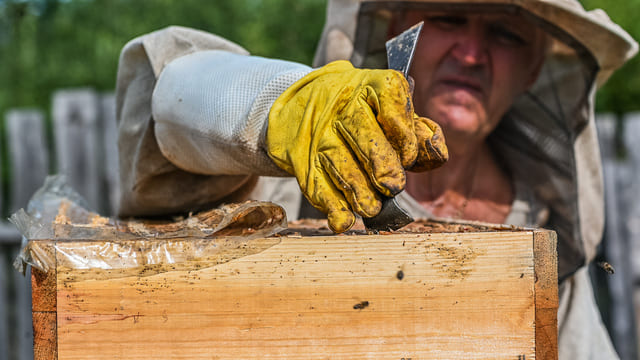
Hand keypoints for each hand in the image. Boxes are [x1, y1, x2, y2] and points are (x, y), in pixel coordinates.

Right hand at [267, 60, 446, 231]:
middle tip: (393, 186)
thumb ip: (416, 131)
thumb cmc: (359, 112)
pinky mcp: (301, 158)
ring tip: (372, 207)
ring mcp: (318, 132)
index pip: (391, 99)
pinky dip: (330, 205)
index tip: (410, 157)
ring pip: (337, 160)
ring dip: (357, 189)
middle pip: (361, 131)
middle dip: (380, 164)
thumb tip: (435, 155)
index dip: (403, 130)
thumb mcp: (388, 110)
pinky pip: (314, 182)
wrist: (300, 106)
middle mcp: (342, 105)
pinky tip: (344, 220)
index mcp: (371, 86)